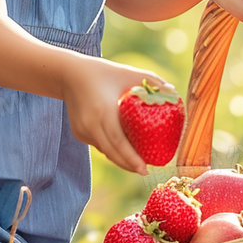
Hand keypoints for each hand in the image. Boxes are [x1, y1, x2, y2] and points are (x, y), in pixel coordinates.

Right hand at [60, 55, 173, 175]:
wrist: (69, 74)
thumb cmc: (102, 72)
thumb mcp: (127, 73)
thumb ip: (151, 81)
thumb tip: (173, 91)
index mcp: (103, 111)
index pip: (119, 142)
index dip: (132, 159)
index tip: (145, 169)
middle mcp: (90, 124)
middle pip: (112, 153)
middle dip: (128, 165)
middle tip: (144, 170)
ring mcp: (81, 130)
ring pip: (104, 151)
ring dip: (119, 159)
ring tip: (136, 163)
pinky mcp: (78, 133)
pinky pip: (97, 144)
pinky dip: (110, 149)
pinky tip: (122, 150)